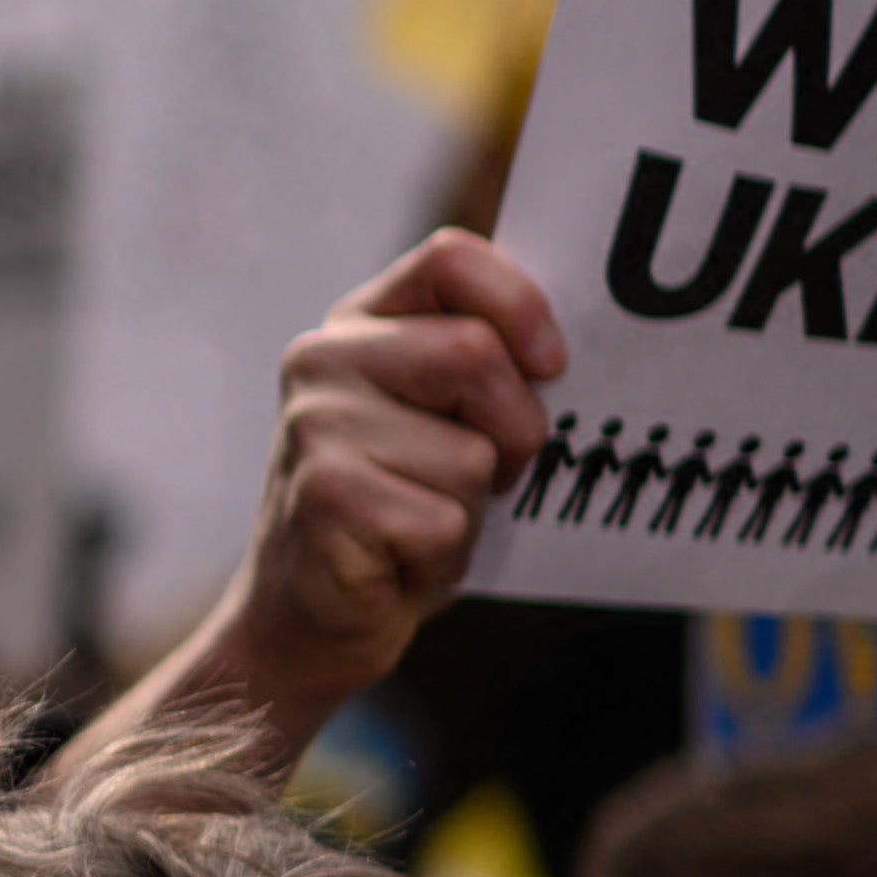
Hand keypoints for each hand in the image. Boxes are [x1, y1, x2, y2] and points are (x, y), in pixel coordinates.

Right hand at [97, 228, 563, 779]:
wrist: (305, 617)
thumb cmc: (395, 511)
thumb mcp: (437, 420)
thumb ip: (479, 366)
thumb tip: (570, 350)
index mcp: (358, 326)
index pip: (451, 259)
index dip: (519, 305)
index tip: (550, 365)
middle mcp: (321, 361)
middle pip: (473, 353)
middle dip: (514, 429)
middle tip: (486, 474)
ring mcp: (313, 428)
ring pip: (469, 452)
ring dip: (473, 507)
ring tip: (424, 522)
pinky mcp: (323, 498)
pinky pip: (443, 520)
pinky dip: (443, 557)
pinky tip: (400, 561)